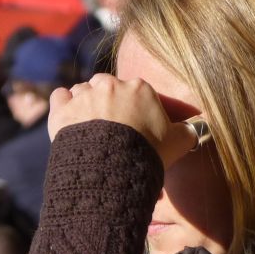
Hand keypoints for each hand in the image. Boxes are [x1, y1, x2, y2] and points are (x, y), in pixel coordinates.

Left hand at [49, 74, 199, 169]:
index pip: (135, 91)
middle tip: (111, 128)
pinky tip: (69, 120)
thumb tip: (194, 130)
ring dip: (85, 104)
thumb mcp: (177, 144)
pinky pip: (60, 97)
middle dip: (108, 102)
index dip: (134, 108)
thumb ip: (187, 132)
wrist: (112, 168)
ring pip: (83, 91)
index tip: (133, 125)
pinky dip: (63, 106)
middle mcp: (110, 84)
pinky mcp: (62, 109)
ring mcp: (84, 95)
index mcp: (139, 88)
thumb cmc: (147, 153)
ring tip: (90, 127)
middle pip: (107, 86)